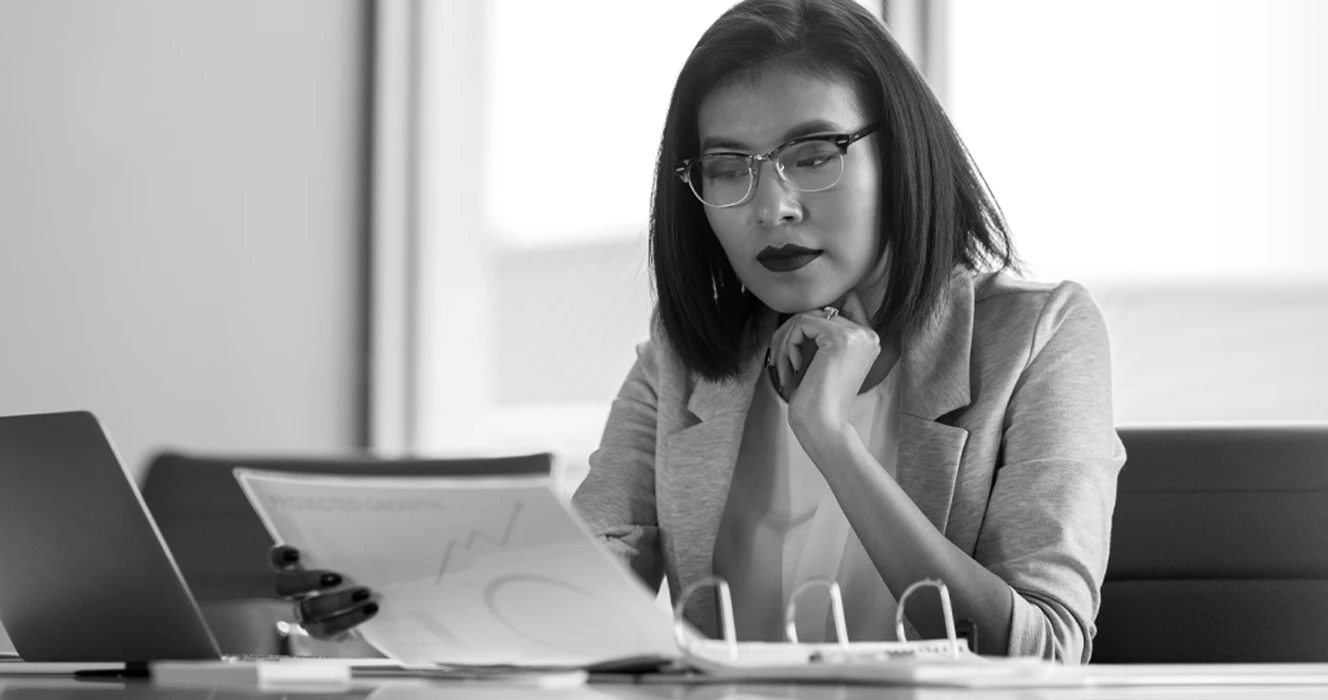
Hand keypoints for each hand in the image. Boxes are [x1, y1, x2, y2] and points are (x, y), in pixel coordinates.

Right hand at [270, 544, 378, 639]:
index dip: (280, 557)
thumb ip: (353, 541)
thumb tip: (373, 522)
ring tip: (363, 593)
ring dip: (336, 602)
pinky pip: (329, 629)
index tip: (295, 553)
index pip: (277, 560)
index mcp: (299, 567)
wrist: (376, 599)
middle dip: (307, 581)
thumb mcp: (357, 551)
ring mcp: (307, 614)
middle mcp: (297, 591)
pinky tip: (370, 608)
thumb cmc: (362, 565)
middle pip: (284, 587)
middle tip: (336, 577)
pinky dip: (350, 618)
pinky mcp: (323, 631)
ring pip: (308, 610)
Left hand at [768, 291, 880, 445]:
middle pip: (818, 310)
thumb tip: (802, 311)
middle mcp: (867, 333)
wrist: (824, 428)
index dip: (814, 317)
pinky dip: (788, 345)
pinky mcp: (840, 338)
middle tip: (781, 361)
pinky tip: (791, 369)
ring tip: (784, 369)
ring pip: (806, 316)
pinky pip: (801, 323)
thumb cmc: (817, 401)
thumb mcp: (821, 361)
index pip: (843, 301)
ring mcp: (856, 334)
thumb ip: (820, 334)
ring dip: (785, 342)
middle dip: (790, 333)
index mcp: (867, 339)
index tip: (796, 343)